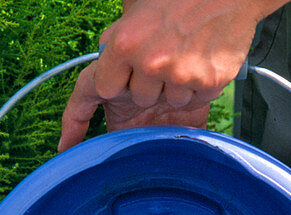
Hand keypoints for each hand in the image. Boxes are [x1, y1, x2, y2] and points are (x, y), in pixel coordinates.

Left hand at [58, 0, 282, 150]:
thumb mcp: (135, 9)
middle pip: (138, 100)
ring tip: (186, 54)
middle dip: (148, 85)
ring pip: (169, 102)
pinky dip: (200, 85)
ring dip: (176, 86)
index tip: (83, 128)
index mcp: (124, 42)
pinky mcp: (207, 84)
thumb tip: (104, 67)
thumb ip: (117, 40)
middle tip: (163, 56)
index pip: (102, 88)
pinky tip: (203, 59)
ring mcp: (181, 76)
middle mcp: (150, 61)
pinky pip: (196, 99)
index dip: (111, 87)